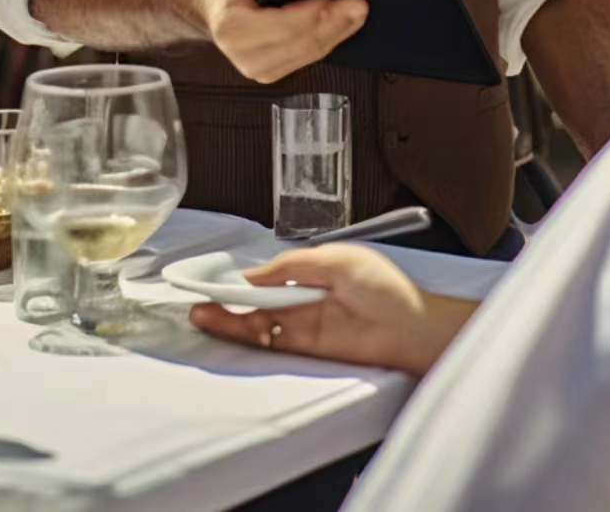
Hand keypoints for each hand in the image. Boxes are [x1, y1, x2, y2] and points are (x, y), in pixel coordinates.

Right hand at [189, 244, 471, 374]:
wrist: (410, 327)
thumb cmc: (385, 288)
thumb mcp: (336, 259)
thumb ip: (292, 266)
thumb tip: (255, 273)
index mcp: (315, 270)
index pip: (270, 274)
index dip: (243, 277)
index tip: (215, 278)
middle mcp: (306, 298)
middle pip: (259, 301)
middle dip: (229, 301)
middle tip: (198, 301)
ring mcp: (306, 325)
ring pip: (259, 323)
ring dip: (231, 320)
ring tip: (202, 315)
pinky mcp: (308, 349)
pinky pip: (272, 342)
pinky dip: (249, 338)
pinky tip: (229, 330)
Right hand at [196, 0, 366, 82]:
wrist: (215, 2)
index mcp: (232, 28)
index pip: (285, 27)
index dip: (316, 14)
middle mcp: (245, 56)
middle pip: (302, 44)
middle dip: (334, 24)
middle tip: (360, 5)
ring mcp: (259, 68)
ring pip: (309, 54)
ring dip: (336, 34)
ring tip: (357, 12)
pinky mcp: (273, 71)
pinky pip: (308, 57)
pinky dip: (327, 39)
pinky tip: (343, 22)